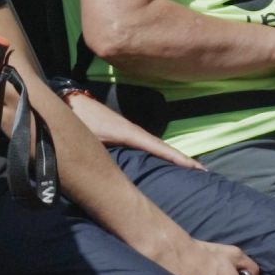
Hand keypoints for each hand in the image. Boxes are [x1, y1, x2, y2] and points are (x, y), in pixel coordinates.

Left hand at [65, 92, 205, 170]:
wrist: (70, 101)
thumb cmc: (79, 120)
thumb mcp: (89, 138)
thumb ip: (99, 154)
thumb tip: (108, 173)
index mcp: (129, 133)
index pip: (159, 148)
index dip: (177, 158)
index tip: (196, 167)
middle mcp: (134, 131)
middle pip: (163, 147)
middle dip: (183, 159)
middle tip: (203, 172)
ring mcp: (130, 130)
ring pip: (157, 146)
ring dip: (173, 156)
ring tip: (191, 168)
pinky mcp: (124, 132)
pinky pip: (148, 144)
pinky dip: (161, 152)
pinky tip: (164, 160)